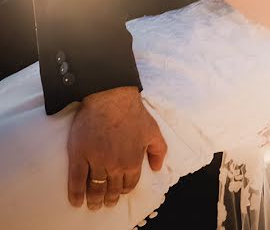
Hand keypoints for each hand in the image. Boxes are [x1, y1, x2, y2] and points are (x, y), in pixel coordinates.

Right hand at [67, 86, 166, 209]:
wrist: (111, 98)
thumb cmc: (133, 114)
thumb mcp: (153, 131)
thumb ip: (158, 151)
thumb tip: (156, 168)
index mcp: (133, 161)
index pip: (129, 184)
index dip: (124, 190)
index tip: (119, 193)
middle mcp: (115, 165)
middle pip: (111, 189)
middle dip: (109, 199)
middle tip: (105, 203)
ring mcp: (96, 162)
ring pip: (95, 188)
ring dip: (94, 200)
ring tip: (93, 205)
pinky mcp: (79, 156)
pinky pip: (76, 181)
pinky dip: (76, 194)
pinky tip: (76, 201)